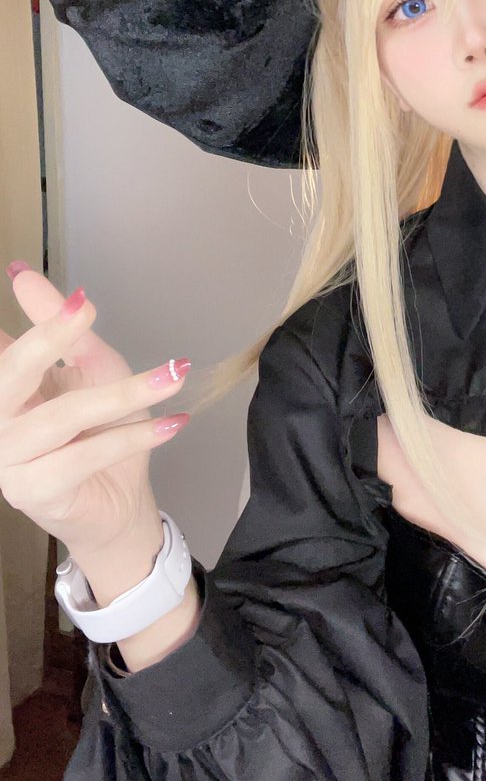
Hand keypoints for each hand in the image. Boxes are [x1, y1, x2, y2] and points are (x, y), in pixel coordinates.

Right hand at [0, 265, 190, 556]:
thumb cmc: (103, 434)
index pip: (2, 349)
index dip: (27, 317)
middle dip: (46, 338)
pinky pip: (83, 457)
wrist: (119, 503)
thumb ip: (66, 333)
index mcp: (6, 389)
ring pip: (62, 416)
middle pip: (9, 375)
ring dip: (123, 394)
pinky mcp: (34, 492)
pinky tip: (171, 423)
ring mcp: (8, 461)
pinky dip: (132, 437)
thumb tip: (24, 277)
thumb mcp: (95, 372)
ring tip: (173, 376)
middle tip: (83, 309)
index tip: (29, 277)